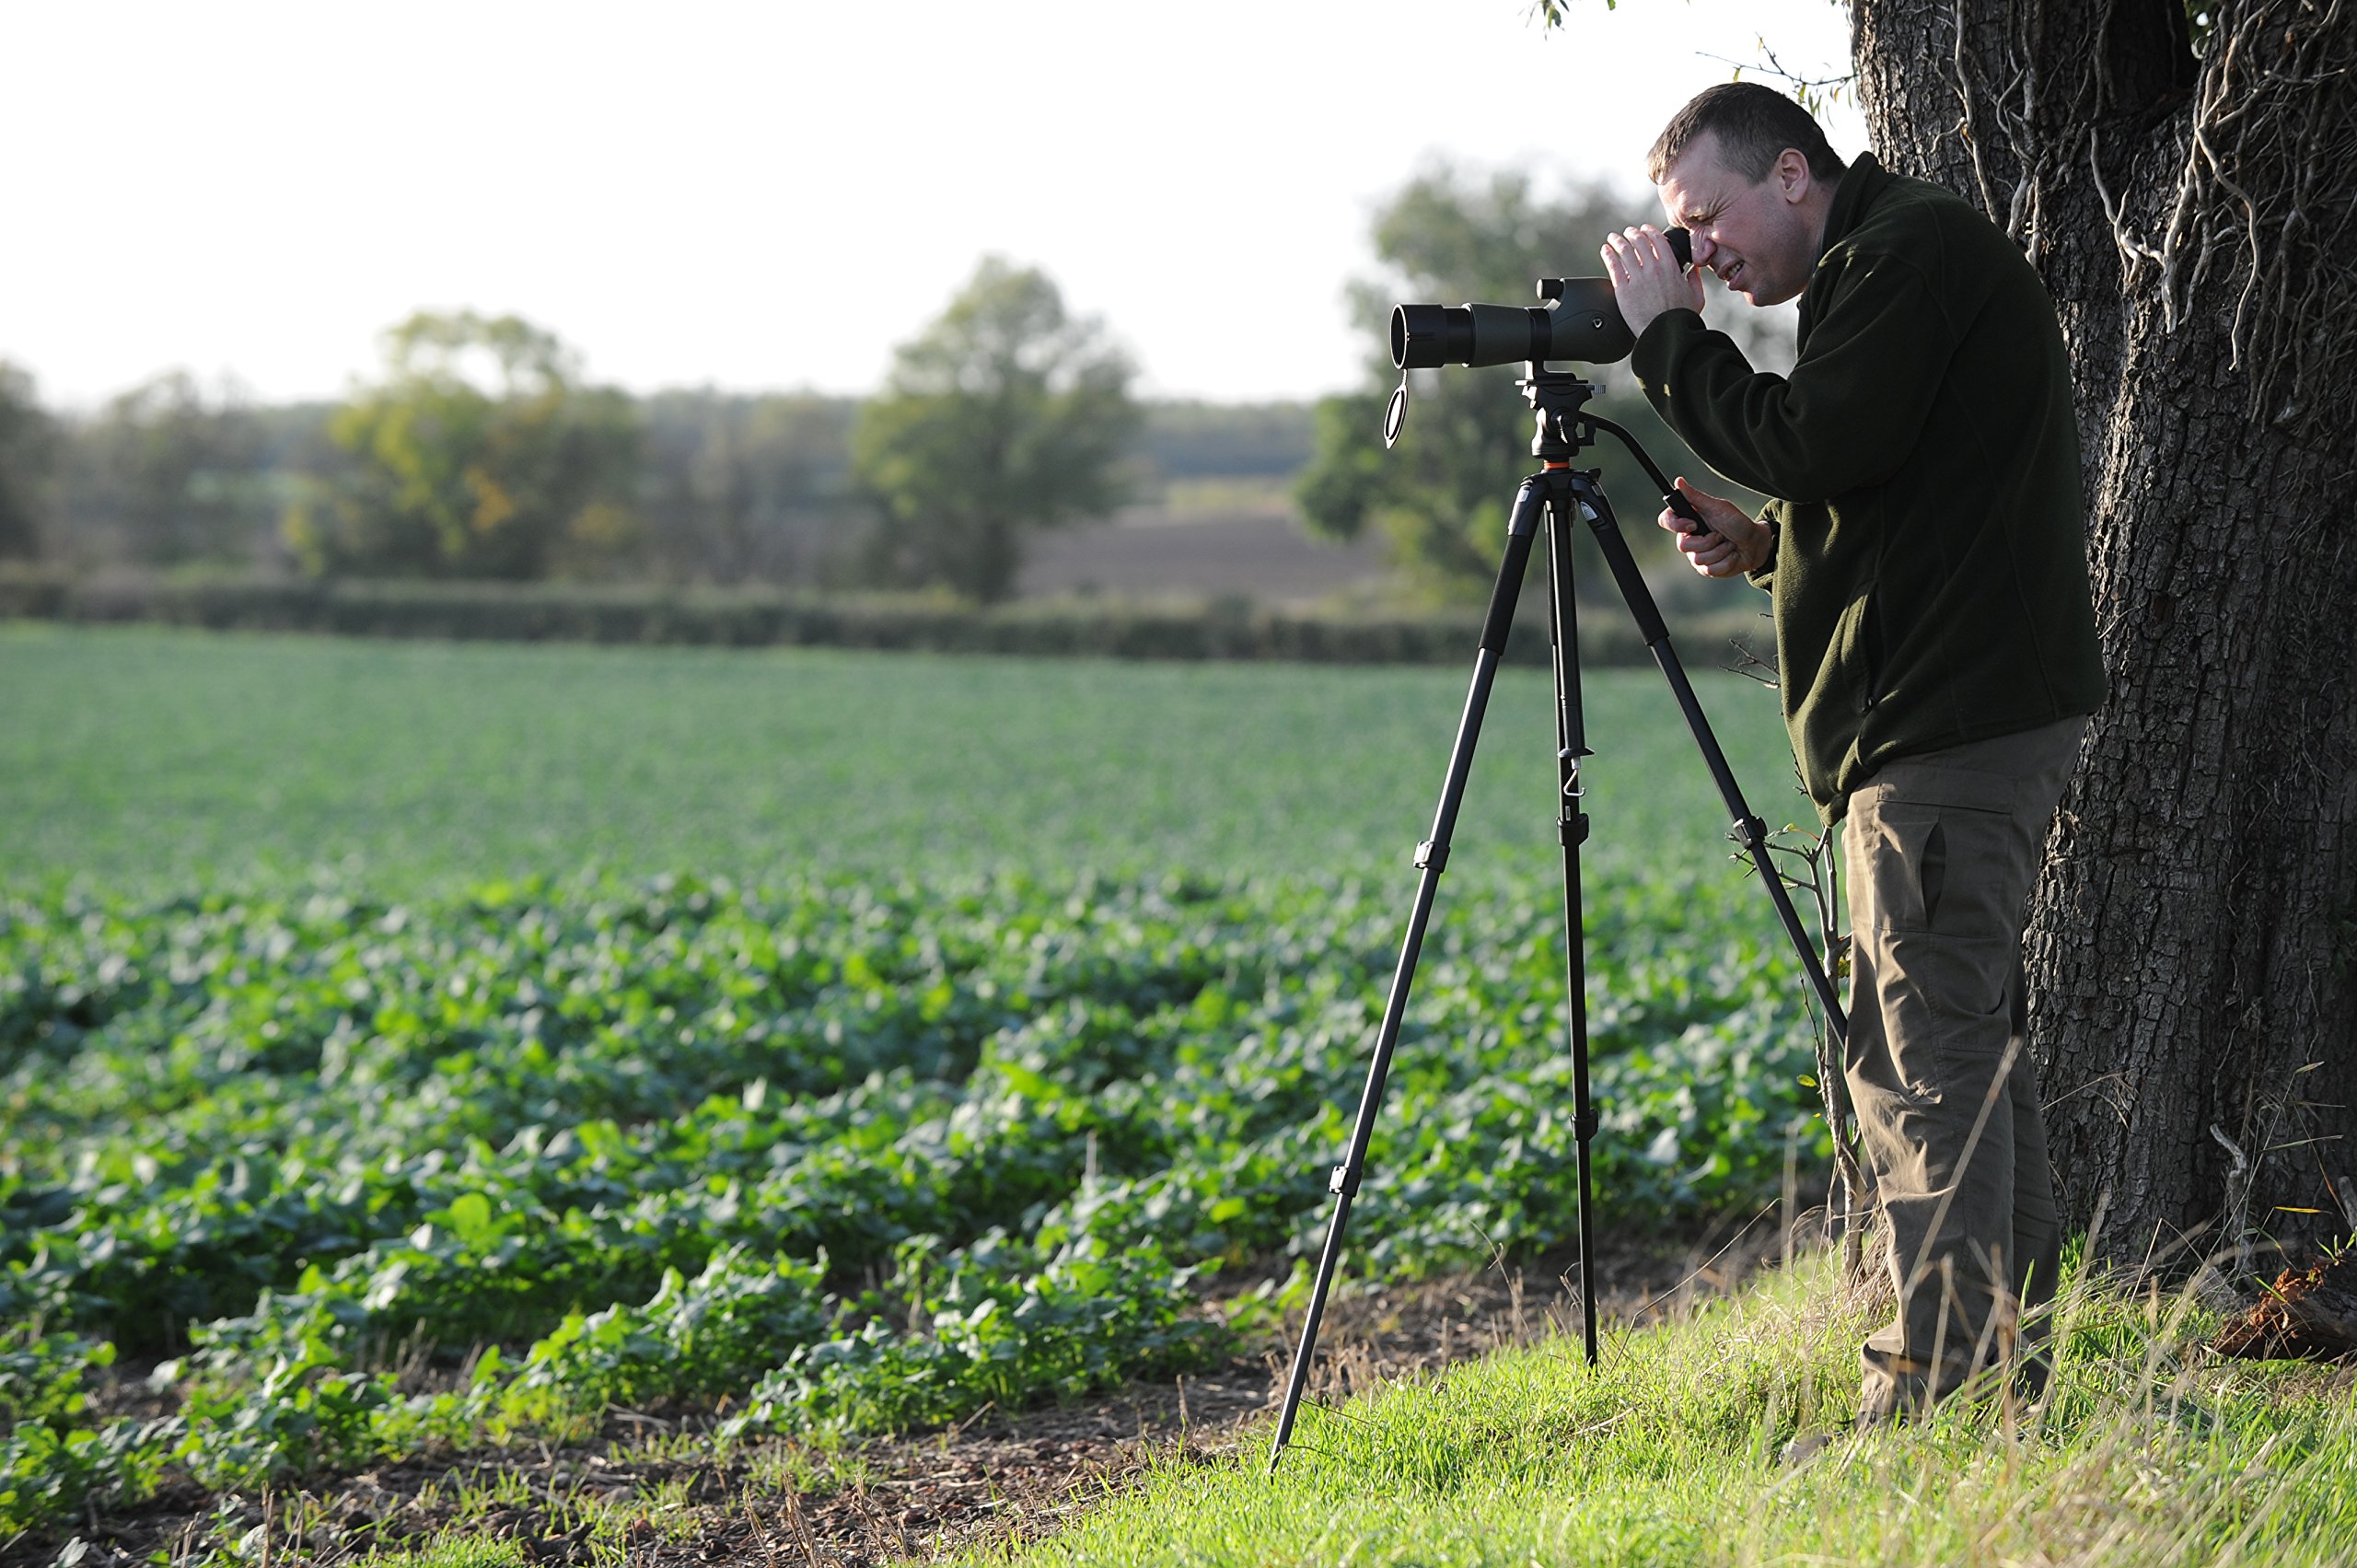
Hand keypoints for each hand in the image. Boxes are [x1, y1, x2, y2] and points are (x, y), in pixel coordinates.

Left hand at [1599, 224, 1704, 338]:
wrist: (1665, 333)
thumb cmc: (1681, 318)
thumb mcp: (1696, 296)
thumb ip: (1695, 279)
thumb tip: (1695, 268)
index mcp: (1670, 267)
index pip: (1658, 240)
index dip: (1649, 231)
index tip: (1644, 229)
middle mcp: (1653, 268)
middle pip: (1639, 242)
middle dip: (1632, 233)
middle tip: (1628, 232)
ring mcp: (1637, 278)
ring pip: (1624, 251)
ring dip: (1617, 241)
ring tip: (1613, 238)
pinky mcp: (1623, 289)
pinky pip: (1613, 266)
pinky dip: (1608, 255)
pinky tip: (1605, 250)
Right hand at [1656, 477, 1772, 578]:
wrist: (1755, 544)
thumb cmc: (1737, 523)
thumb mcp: (1718, 507)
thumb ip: (1696, 497)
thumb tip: (1678, 481)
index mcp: (1689, 520)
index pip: (1666, 520)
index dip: (1676, 524)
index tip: (1693, 524)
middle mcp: (1689, 538)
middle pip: (1683, 545)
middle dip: (1708, 541)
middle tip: (1721, 535)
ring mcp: (1696, 555)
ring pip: (1699, 559)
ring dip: (1721, 551)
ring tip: (1729, 544)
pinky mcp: (1706, 569)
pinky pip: (1710, 569)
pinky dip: (1726, 561)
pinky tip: (1732, 555)